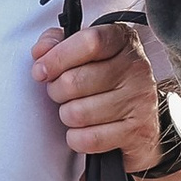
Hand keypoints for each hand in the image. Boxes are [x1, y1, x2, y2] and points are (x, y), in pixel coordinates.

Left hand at [32, 20, 160, 164]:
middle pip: (74, 81)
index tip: (41, 70)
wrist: (139, 119)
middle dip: (56, 91)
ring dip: (67, 116)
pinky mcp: (137, 131)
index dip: (57, 57)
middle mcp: (136, 68)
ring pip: (78, 113)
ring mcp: (139, 100)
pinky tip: (85, 130)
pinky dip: (77, 138)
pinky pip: (88, 139)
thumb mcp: (84, 54)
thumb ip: (58, 44)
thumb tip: (41, 51)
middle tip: (61, 93)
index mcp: (122, 41)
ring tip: (76, 110)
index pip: (89, 42)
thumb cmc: (106, 82)